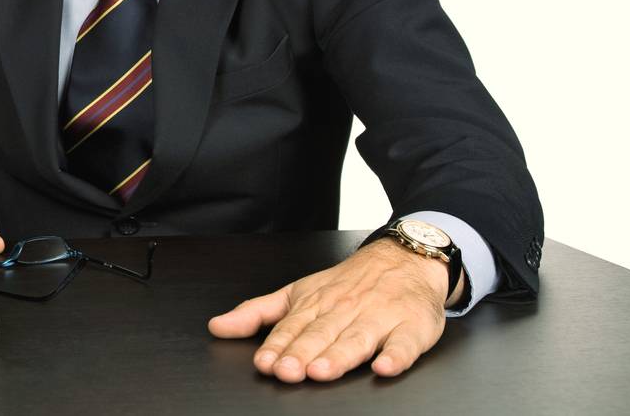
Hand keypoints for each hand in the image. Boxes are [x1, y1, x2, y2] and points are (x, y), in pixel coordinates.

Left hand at [207, 239, 452, 381]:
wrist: (403, 259)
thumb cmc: (346, 284)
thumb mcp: (296, 294)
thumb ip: (257, 313)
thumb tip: (218, 327)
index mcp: (315, 304)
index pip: (292, 328)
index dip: (277, 347)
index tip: (264, 363)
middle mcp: (345, 310)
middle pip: (321, 335)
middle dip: (302, 353)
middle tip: (286, 371)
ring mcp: (379, 319)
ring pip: (357, 339)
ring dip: (339, 355)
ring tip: (322, 371)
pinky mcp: (411, 328)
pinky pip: (405, 344)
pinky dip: (396, 355)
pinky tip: (384, 367)